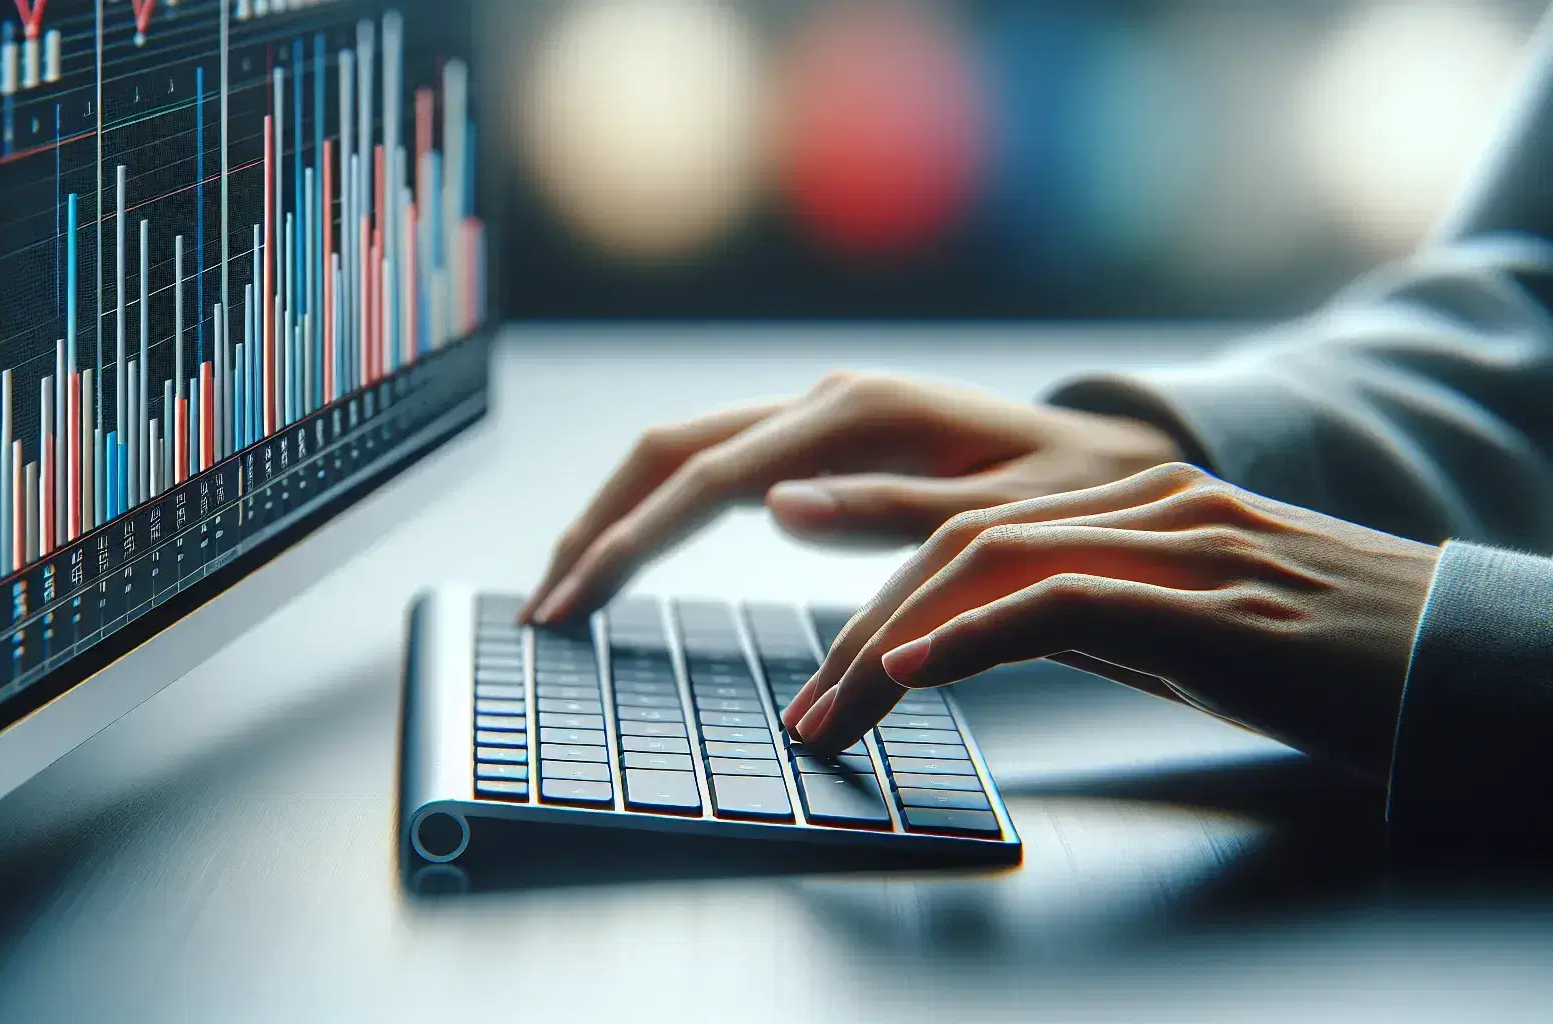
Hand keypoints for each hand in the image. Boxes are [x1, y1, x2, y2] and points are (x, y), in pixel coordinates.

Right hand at [519, 371, 1181, 623]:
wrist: (1114, 457)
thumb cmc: (1074, 496)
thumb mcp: (1002, 516)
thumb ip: (887, 511)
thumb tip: (772, 507)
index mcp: (860, 414)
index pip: (709, 481)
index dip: (629, 544)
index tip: (571, 601)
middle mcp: (824, 401)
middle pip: (668, 452)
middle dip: (596, 528)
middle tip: (543, 608)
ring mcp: (816, 416)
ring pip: (680, 454)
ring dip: (615, 515)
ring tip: (564, 587)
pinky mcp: (819, 441)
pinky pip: (715, 470)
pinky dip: (659, 511)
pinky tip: (630, 552)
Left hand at [782, 463, 1439, 781]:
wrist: (1470, 662)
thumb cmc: (1334, 660)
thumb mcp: (1189, 630)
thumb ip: (1089, 617)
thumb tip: (976, 643)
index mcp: (1141, 501)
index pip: (973, 534)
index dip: (882, 598)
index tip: (831, 675)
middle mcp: (1149, 502)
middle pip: (959, 542)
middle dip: (862, 629)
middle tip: (809, 713)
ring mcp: (1180, 540)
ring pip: (990, 564)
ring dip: (892, 645)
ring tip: (835, 715)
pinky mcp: (1209, 599)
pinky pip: (1062, 602)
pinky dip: (974, 637)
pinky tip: (914, 672)